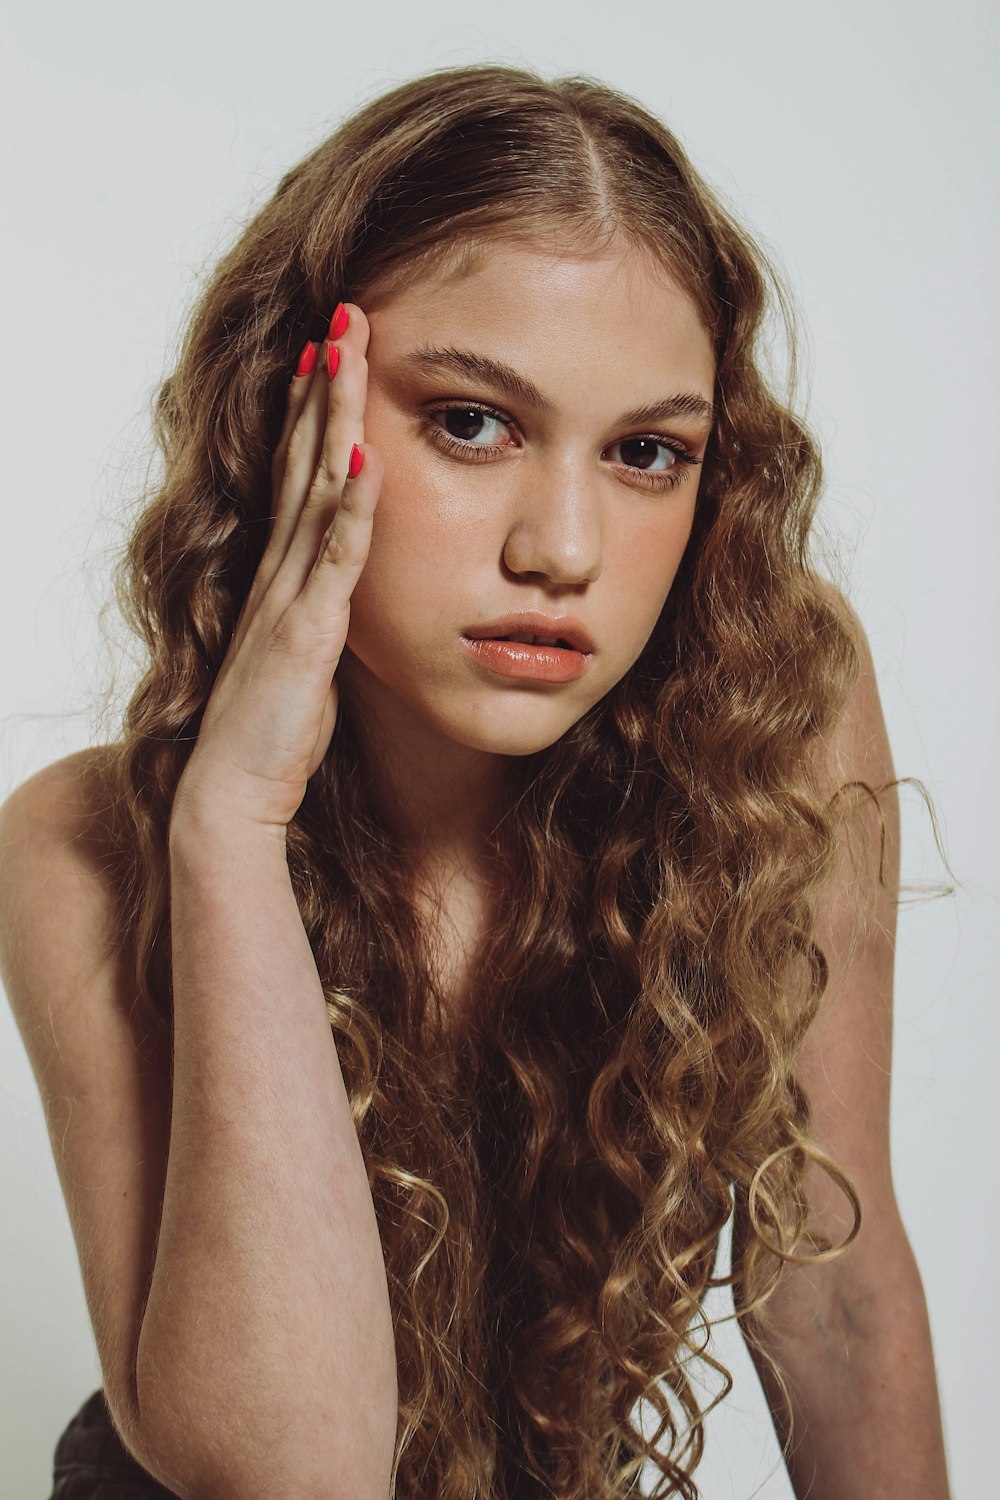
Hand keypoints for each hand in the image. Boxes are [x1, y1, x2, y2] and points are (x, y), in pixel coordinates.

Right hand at [172, 304, 382, 835]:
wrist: (234, 791)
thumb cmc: (275, 731)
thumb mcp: (306, 655)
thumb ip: (322, 608)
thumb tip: (344, 583)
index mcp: (283, 572)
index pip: (298, 473)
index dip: (313, 408)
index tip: (333, 349)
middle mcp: (280, 569)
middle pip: (302, 458)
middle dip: (323, 384)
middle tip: (343, 313)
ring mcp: (288, 596)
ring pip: (314, 489)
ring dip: (333, 419)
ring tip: (347, 352)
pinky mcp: (303, 633)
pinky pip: (334, 560)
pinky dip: (351, 509)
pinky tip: (367, 459)